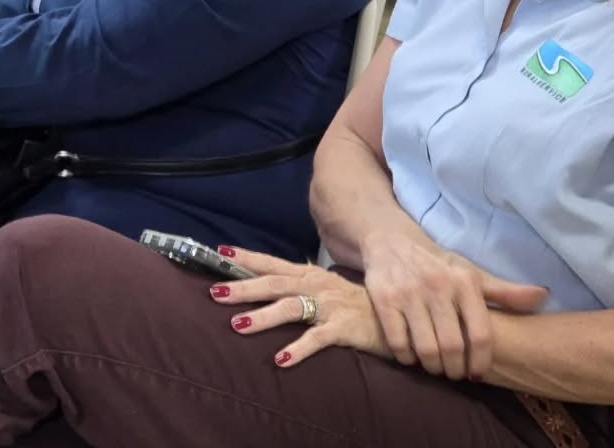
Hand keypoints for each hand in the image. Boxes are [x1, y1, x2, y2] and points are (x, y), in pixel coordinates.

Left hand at [207, 247, 391, 368]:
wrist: (398, 316)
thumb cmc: (358, 305)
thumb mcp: (326, 290)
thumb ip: (301, 287)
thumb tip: (272, 286)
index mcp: (310, 275)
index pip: (273, 264)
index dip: (247, 258)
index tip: (221, 252)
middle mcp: (317, 286)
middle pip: (275, 283)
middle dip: (244, 287)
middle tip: (215, 292)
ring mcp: (330, 306)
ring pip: (291, 308)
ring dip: (263, 317)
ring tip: (237, 325)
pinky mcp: (344, 328)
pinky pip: (317, 338)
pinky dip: (298, 349)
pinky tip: (280, 360)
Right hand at [358, 230, 545, 378]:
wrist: (390, 241)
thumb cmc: (438, 265)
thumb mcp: (472, 274)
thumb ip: (505, 291)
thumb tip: (543, 296)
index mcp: (464, 281)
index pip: (481, 333)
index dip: (481, 361)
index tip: (477, 373)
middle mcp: (437, 285)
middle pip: (453, 346)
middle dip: (455, 369)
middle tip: (454, 374)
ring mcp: (408, 293)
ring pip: (426, 348)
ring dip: (432, 367)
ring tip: (435, 367)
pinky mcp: (383, 300)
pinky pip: (397, 343)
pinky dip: (406, 358)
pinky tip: (411, 356)